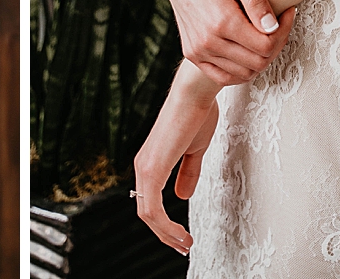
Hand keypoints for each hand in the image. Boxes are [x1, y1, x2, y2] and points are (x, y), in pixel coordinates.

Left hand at [133, 61, 220, 254]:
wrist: (195, 93)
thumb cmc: (196, 114)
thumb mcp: (194, 150)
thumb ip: (188, 173)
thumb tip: (182, 195)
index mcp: (151, 162)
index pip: (150, 202)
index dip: (164, 223)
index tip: (182, 237)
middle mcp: (142, 166)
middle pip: (146, 212)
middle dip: (165, 234)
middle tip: (183, 247)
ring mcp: (145, 167)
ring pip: (148, 213)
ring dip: (166, 234)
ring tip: (184, 244)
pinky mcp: (152, 168)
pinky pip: (154, 207)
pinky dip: (166, 226)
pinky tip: (180, 233)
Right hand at [158, 0, 290, 85]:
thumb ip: (256, 1)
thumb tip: (273, 27)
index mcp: (221, 22)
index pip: (266, 46)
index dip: (283, 31)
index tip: (287, 12)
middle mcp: (208, 42)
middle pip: (258, 62)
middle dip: (276, 44)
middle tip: (279, 23)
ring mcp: (198, 51)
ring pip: (244, 73)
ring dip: (261, 58)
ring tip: (265, 34)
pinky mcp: (193, 54)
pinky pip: (224, 77)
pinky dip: (241, 70)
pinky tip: (249, 51)